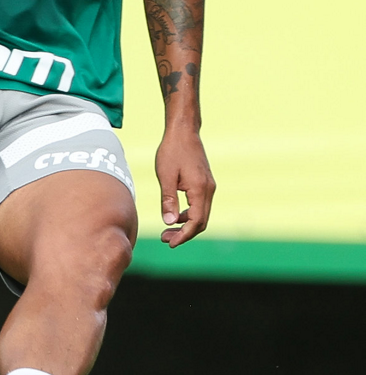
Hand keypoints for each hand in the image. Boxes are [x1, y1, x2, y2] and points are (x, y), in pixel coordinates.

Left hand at [155, 125, 214, 246]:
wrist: (183, 131)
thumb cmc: (172, 151)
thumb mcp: (166, 176)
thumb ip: (168, 200)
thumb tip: (169, 223)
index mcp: (200, 190)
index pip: (196, 222)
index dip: (184, 235)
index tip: (170, 243)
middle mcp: (209, 190)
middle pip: (201, 222)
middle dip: (185, 233)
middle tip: (166, 239)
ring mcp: (209, 186)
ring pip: (202, 214)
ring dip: (187, 225)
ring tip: (168, 230)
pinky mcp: (205, 183)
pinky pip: (200, 205)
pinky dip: (189, 214)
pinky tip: (175, 216)